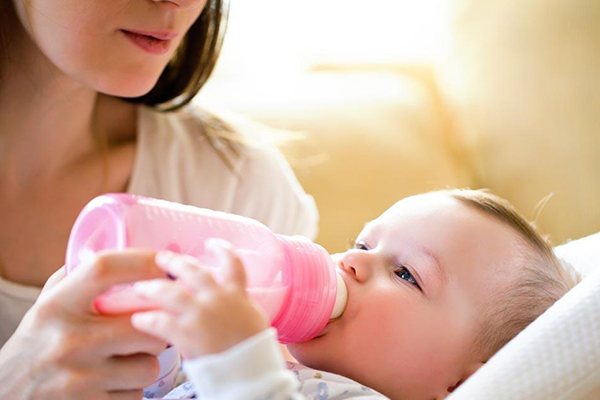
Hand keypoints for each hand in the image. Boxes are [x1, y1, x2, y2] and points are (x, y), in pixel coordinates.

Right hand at [0, 250, 169, 399]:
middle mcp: (67, 338)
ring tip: (126, 359)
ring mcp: (78, 377)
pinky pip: (137, 394)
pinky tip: (112, 384)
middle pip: (145, 321)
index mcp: (56, 305)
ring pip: (149, 363)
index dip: (143, 260)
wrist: (4, 399)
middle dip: (157, 324)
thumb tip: (120, 252)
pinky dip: (132, 390)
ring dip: (145, 361)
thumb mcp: (45, 306)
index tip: (165, 262)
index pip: (105, 268)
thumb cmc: (34, 346)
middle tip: (149, 325)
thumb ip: (77, 279)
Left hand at [130, 240, 268, 359]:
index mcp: (237, 294)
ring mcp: (201, 315)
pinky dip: (147, 319)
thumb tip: (229, 300)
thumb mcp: (253, 320)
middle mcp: (218, 298)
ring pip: (170, 292)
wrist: (251, 372)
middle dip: (175, 263)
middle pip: (193, 271)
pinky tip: (138, 319)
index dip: (221, 249)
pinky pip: (159, 321)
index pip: (233, 262)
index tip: (210, 243)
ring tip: (140, 287)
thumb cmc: (254, 351)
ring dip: (153, 288)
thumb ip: (238, 305)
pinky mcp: (186, 334)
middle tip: (161, 258)